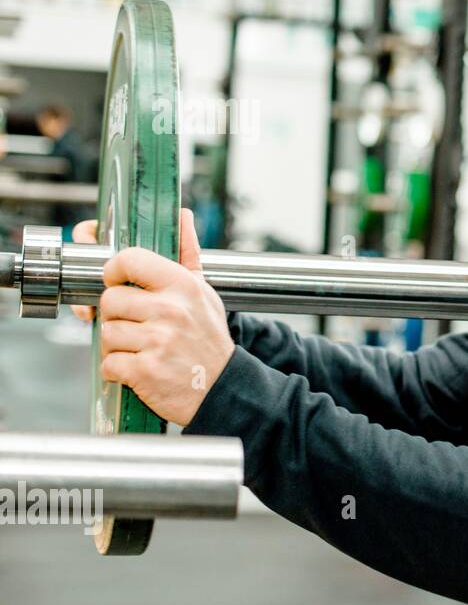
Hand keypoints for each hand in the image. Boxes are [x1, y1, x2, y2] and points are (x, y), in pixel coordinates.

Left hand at [97, 208, 233, 426]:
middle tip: (138, 327)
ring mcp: (157, 341)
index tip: (118, 281)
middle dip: (118, 316)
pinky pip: (108, 363)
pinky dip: (118, 370)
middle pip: (110, 300)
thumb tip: (182, 216)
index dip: (114, 271)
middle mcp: (170, 310)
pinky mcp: (145, 371)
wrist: (224, 388)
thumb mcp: (204, 294)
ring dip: (118, 345)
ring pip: (106, 333)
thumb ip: (187, 255)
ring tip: (142, 349)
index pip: (128, 260)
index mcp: (182, 285)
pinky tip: (140, 369)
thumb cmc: (208, 340)